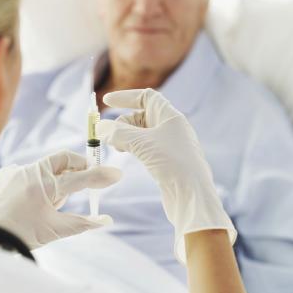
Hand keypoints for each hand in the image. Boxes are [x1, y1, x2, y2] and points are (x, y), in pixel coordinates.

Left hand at [0, 150, 120, 248]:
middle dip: (78, 166)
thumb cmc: (20, 235)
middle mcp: (29, 172)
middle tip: (87, 177)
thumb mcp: (54, 230)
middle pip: (64, 159)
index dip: (100, 176)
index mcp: (44, 186)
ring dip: (54, 181)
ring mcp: (15, 171)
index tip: (116, 173)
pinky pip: (26, 174)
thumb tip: (106, 220)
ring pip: (45, 170)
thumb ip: (82, 223)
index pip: (80, 178)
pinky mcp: (4, 174)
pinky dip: (34, 184)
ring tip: (47, 204)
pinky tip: (27, 201)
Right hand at [96, 88, 235, 262]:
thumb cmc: (172, 163)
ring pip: (140, 133)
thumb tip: (101, 127)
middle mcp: (171, 127)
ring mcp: (168, 144)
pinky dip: (131, 146)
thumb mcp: (142, 143)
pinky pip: (144, 146)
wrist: (192, 195)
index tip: (107, 101)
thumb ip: (118, 132)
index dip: (126, 97)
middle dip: (122, 122)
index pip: (146, 97)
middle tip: (109, 135)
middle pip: (140, 115)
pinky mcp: (165, 160)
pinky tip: (124, 152)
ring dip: (124, 135)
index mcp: (170, 116)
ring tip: (116, 146)